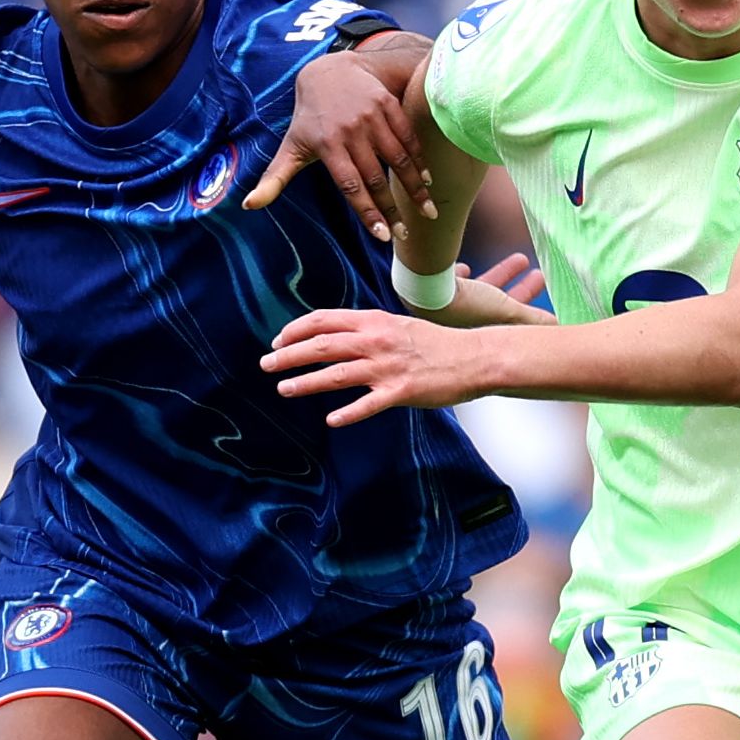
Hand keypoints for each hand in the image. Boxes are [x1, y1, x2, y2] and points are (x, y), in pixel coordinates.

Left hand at [242, 51, 435, 240]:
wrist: (330, 70)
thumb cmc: (309, 118)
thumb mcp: (290, 146)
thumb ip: (273, 179)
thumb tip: (248, 206)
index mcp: (327, 144)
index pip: (350, 185)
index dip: (367, 212)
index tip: (383, 236)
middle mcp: (350, 130)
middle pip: (376, 177)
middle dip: (392, 208)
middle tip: (404, 234)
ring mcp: (371, 116)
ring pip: (398, 158)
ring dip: (414, 187)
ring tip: (427, 211)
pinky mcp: (387, 104)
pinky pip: (408, 137)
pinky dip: (419, 160)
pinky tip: (427, 180)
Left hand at [262, 308, 501, 426]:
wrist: (473, 357)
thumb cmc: (433, 343)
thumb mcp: (396, 325)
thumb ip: (365, 328)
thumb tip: (332, 335)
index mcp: (373, 321)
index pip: (324, 319)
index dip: (296, 329)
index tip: (277, 341)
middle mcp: (376, 340)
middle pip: (322, 345)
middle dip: (289, 354)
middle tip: (266, 364)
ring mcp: (388, 367)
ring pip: (337, 373)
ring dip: (306, 381)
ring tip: (284, 389)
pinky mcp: (402, 391)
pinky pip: (369, 404)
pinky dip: (349, 412)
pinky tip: (331, 420)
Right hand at [423, 252, 555, 328]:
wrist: (423, 285)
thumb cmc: (464, 302)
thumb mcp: (506, 311)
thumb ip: (532, 319)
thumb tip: (558, 328)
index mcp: (481, 334)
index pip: (514, 325)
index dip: (534, 312)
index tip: (547, 301)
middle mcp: (464, 324)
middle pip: (501, 306)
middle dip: (522, 290)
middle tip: (539, 276)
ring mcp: (448, 308)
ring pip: (482, 291)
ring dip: (501, 276)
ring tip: (520, 259)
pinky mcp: (432, 291)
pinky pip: (453, 284)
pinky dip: (463, 277)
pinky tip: (465, 267)